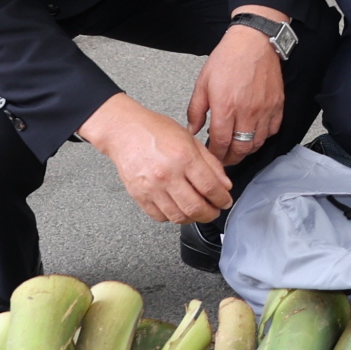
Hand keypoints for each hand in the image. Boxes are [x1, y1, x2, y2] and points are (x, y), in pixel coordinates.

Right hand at [82, 93, 234, 224]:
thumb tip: (225, 185)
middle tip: (215, 211)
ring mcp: (151, 188)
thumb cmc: (156, 131)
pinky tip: (179, 209)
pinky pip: (159, 217)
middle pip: (195, 207)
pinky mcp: (138, 196)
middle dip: (210, 214)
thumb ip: (211, 163)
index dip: (222, 199)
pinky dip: (173, 217)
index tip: (226, 202)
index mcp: (184, 158)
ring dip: (193, 218)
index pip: (210, 188)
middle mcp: (167, 175)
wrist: (124, 131)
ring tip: (199, 211)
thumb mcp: (191, 140)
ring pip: (178, 216)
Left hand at [187, 20, 285, 166]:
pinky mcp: (277, 105)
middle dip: (231, 158)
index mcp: (225, 107)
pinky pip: (273, 130)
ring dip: (247, 150)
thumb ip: (196, 110)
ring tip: (238, 148)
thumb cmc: (228, 59)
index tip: (212, 157)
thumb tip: (192, 130)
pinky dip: (263, 137)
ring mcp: (265, 109)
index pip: (220, 143)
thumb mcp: (202, 83)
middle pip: (241, 148)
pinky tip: (254, 133)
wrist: (254, 42)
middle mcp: (247, 111)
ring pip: (258, 143)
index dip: (216, 155)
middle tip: (225, 158)